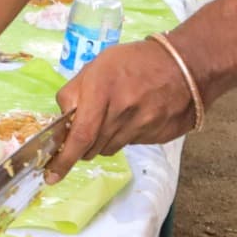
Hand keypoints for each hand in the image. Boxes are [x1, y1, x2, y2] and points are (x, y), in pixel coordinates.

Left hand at [53, 37, 198, 175]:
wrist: (185, 66)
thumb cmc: (136, 62)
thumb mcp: (98, 65)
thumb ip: (74, 92)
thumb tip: (63, 120)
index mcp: (103, 90)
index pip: (80, 134)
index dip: (64, 159)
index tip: (51, 175)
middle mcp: (122, 111)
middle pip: (92, 147)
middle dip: (80, 148)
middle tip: (83, 135)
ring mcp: (142, 126)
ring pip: (109, 149)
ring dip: (103, 141)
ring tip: (112, 118)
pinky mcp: (156, 136)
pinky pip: (129, 145)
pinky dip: (124, 137)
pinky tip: (133, 118)